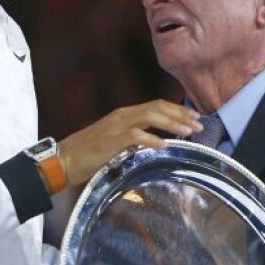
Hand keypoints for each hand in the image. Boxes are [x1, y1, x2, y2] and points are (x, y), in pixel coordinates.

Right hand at [58, 101, 200, 184]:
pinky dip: (152, 138)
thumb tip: (153, 142)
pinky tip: (165, 144)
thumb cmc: (88, 153)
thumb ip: (133, 138)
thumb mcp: (115, 141)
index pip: (156, 106)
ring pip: (151, 116)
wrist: (64, 159)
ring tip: (188, 132)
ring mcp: (117, 126)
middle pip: (158, 107)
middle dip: (181, 114)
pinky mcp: (112, 139)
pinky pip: (136, 135)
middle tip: (199, 124)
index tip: (193, 117)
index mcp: (124, 115)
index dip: (176, 110)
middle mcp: (123, 115)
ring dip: (172, 123)